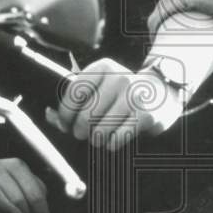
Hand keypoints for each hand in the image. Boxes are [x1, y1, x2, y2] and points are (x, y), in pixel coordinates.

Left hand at [45, 57, 184, 151]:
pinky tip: (114, 139)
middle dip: (80, 130)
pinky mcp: (146, 115)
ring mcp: (134, 96)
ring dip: (96, 139)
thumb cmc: (123, 94)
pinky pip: (116, 139)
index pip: (74, 94)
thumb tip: (49, 115)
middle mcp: (119, 78)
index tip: (66, 125)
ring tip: (99, 137)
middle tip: (83, 134)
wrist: (164, 92)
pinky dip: (111, 144)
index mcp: (103, 67)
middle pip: (85, 116)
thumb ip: (75, 101)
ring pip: (99, 130)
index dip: (65, 115)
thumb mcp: (101, 88)